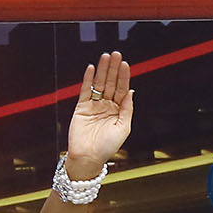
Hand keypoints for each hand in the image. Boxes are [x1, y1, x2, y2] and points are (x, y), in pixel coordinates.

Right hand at [66, 52, 133, 176]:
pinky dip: (88, 79)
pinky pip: (85, 91)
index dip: (124, 76)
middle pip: (111, 83)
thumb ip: (127, 109)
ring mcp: (94, 106)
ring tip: (105, 56)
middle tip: (116, 54)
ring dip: (102, 70)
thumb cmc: (108, 146)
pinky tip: (92, 68)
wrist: (88, 158)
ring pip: (99, 84)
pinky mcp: (81, 107)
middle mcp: (107, 106)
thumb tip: (131, 91)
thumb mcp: (123, 127)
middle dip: (113, 69)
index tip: (125, 64)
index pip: (122, 89)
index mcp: (118, 110)